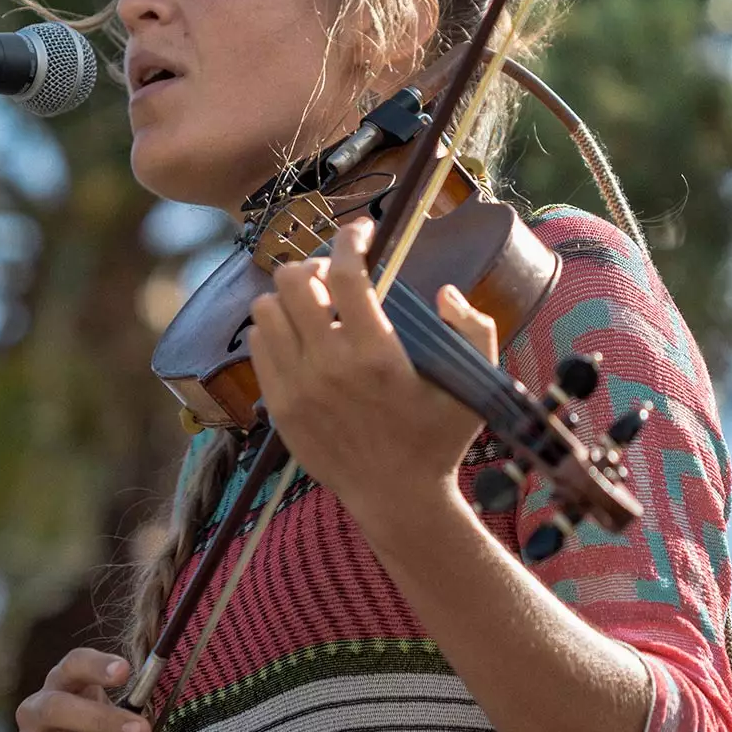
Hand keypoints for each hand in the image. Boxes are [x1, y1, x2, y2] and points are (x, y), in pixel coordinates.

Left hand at [247, 217, 497, 540]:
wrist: (397, 498)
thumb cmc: (439, 439)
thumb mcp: (473, 385)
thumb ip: (473, 329)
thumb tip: (443, 292)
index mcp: (377, 354)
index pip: (347, 273)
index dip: (351, 239)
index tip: (363, 233)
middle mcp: (329, 367)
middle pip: (292, 281)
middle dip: (314, 266)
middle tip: (335, 277)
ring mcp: (297, 388)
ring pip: (266, 309)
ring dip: (289, 298)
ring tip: (315, 308)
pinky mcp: (278, 407)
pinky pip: (257, 346)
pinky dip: (273, 331)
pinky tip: (299, 339)